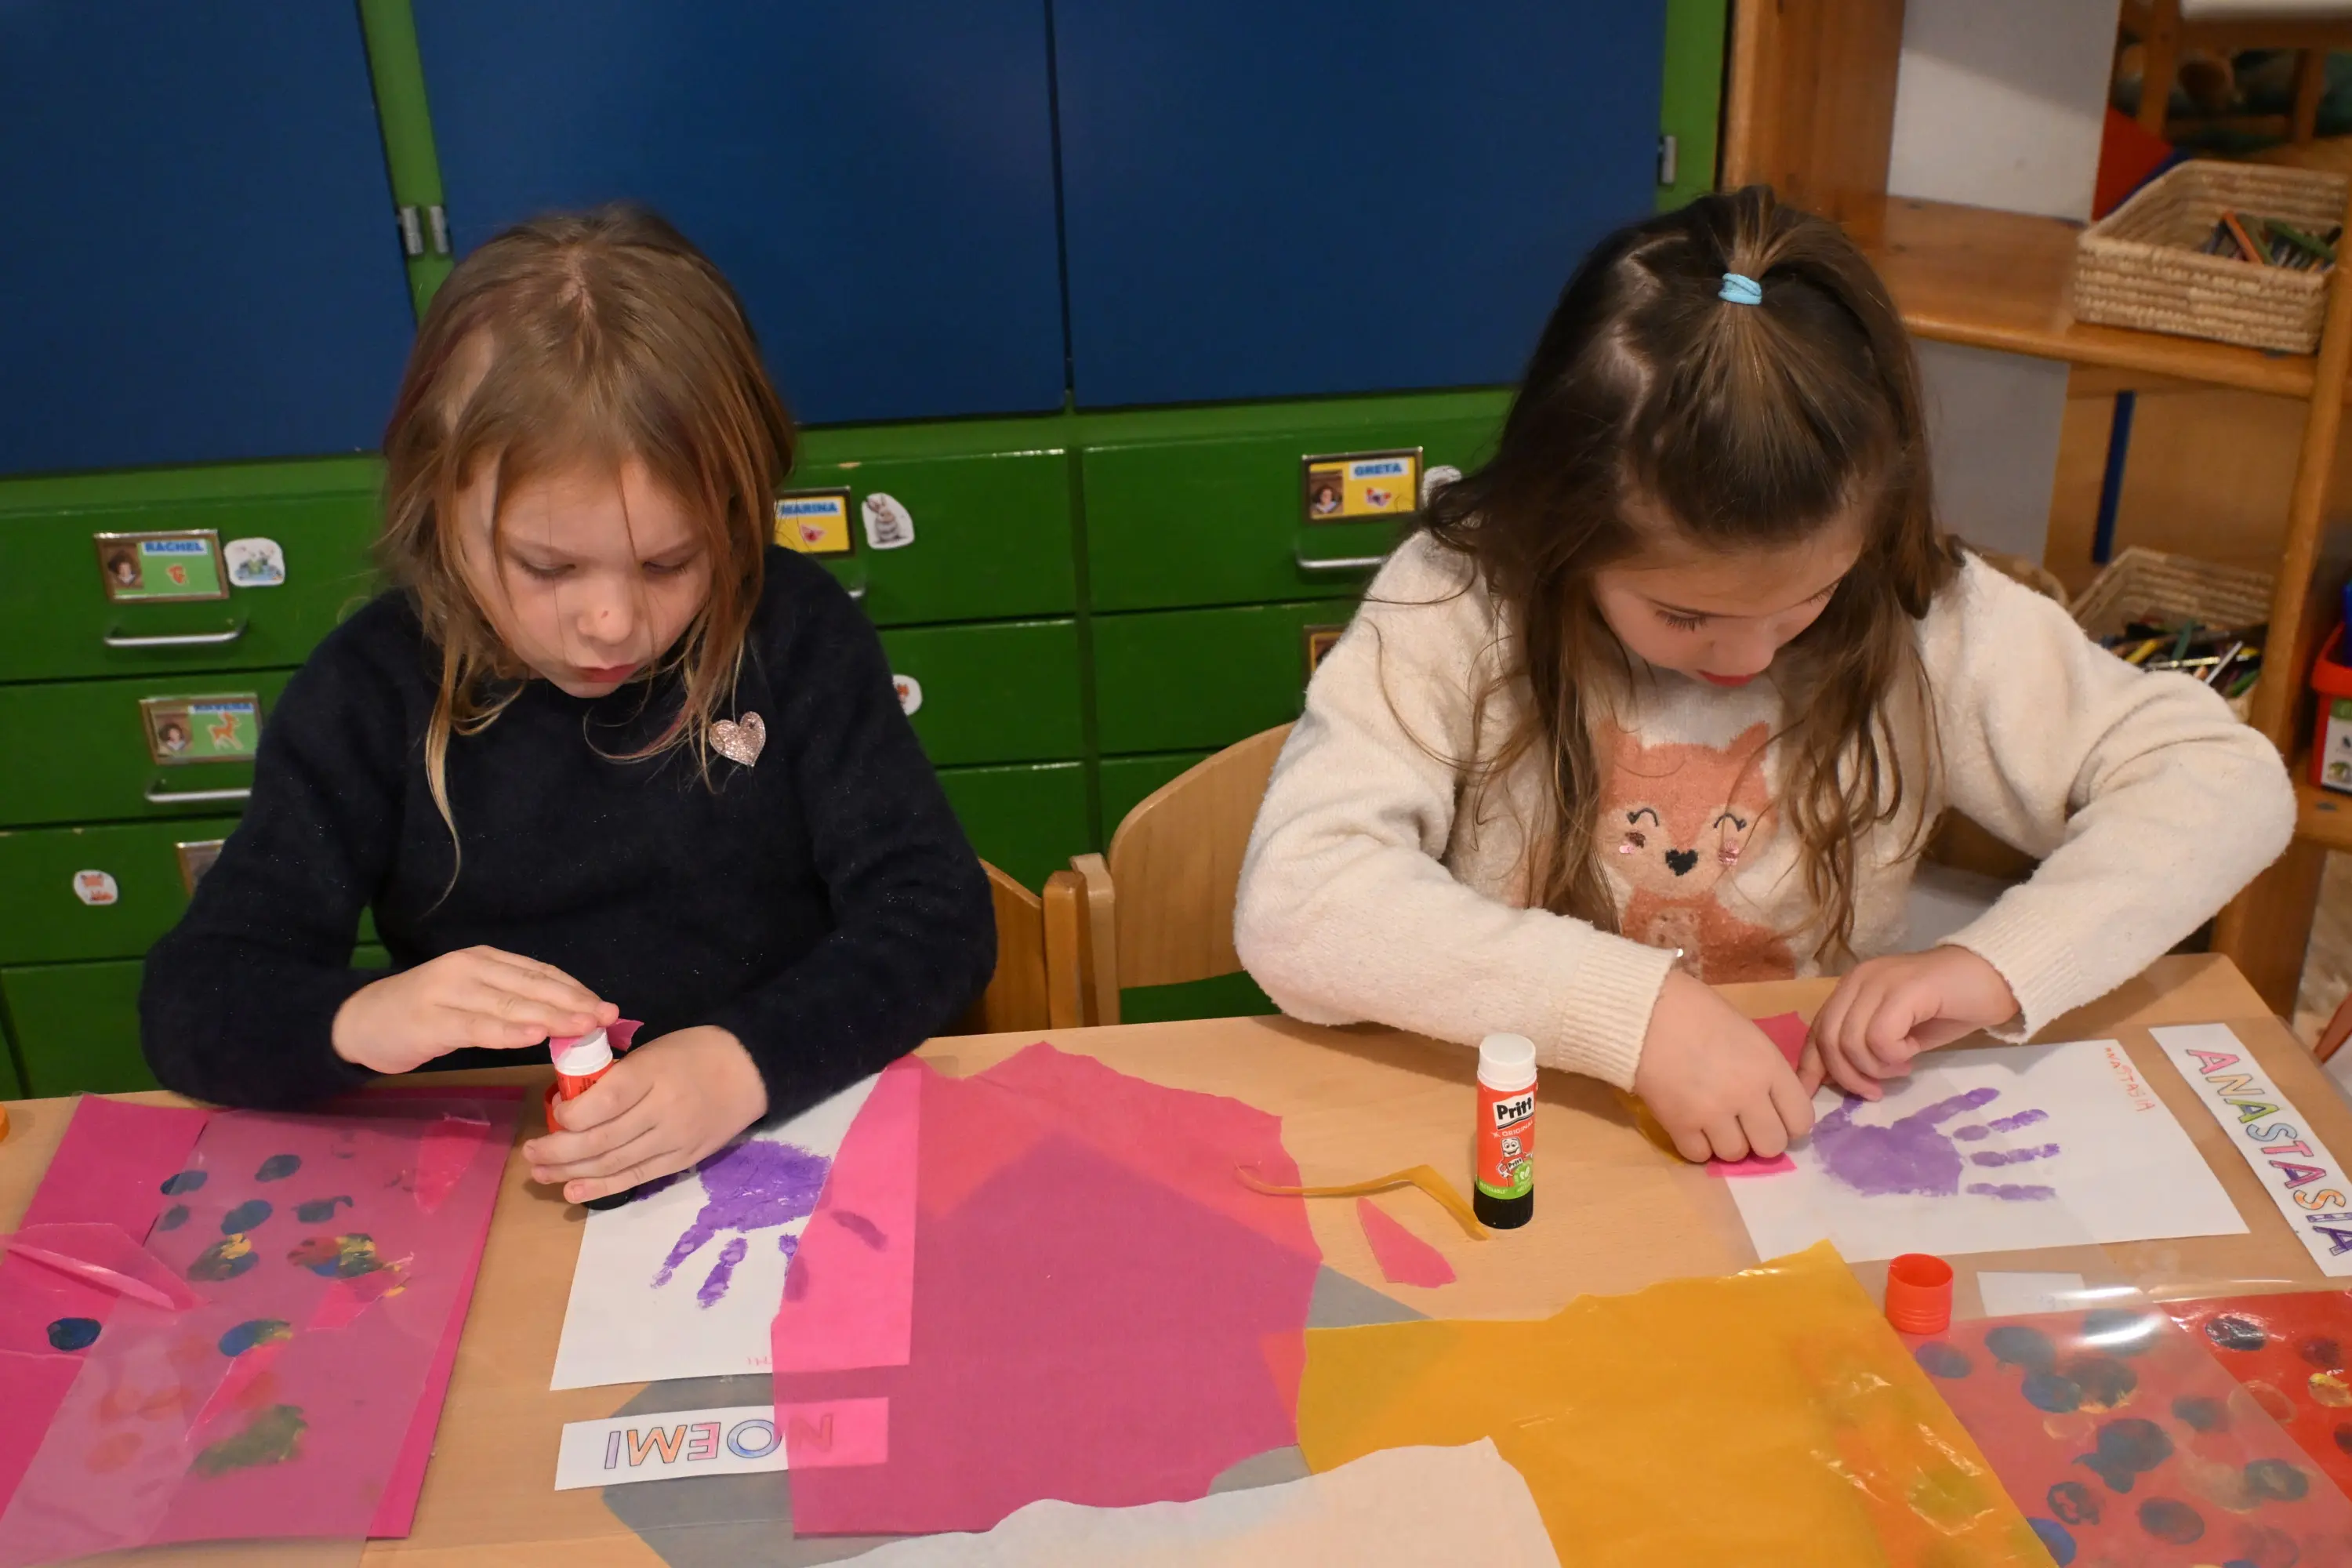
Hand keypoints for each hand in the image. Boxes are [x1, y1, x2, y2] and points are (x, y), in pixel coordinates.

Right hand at [331, 945, 616, 1075]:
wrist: (357, 1021)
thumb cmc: (421, 1013)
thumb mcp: (470, 998)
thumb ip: (509, 1002)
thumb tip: (563, 1018)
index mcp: (484, 959)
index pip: (540, 972)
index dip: (575, 990)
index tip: (606, 1008)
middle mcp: (470, 968)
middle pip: (532, 986)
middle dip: (574, 1003)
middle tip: (607, 1019)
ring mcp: (449, 992)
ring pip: (511, 1005)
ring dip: (552, 1016)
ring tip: (584, 1027)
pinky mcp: (432, 1020)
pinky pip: (477, 1027)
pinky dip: (508, 1032)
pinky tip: (534, 1038)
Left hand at [525, 1025, 768, 1203]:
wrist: (750, 1071)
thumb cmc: (693, 1052)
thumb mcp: (653, 1050)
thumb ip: (616, 1077)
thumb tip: (571, 1102)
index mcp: (654, 1073)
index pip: (607, 1100)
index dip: (572, 1114)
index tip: (553, 1113)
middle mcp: (663, 1110)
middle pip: (603, 1139)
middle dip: (559, 1151)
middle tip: (529, 1153)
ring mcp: (674, 1139)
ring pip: (614, 1163)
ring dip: (571, 1172)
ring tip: (541, 1173)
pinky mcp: (682, 1160)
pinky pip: (635, 1178)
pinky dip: (602, 1188)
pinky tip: (573, 1192)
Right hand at [1633, 970, 1815, 1163]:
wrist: (1646, 1011)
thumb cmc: (1699, 1014)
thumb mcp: (1749, 1036)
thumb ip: (1766, 1073)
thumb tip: (1772, 1108)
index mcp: (1769, 1067)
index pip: (1801, 1120)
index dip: (1790, 1123)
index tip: (1775, 1117)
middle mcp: (1747, 1094)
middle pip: (1772, 1145)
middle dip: (1760, 1138)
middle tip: (1744, 1124)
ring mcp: (1712, 1112)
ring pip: (1735, 1154)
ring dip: (1727, 1142)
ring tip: (1713, 1122)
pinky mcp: (1679, 1123)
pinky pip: (1699, 1155)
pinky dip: (1697, 1145)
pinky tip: (1691, 1125)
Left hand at [1800, 947, 2019, 1100]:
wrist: (1995, 978)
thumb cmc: (1948, 1008)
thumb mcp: (1898, 1033)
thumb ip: (1865, 1046)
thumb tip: (1835, 1077)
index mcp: (1852, 988)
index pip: (1816, 1030)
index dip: (1810, 1067)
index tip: (1813, 1096)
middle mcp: (1859, 980)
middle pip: (1828, 1038)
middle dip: (1847, 1076)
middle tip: (1874, 1091)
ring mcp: (1881, 981)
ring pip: (1851, 1041)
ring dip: (1875, 1067)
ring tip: (1902, 1067)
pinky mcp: (1905, 989)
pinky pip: (1880, 1037)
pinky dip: (1894, 1055)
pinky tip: (1913, 1054)